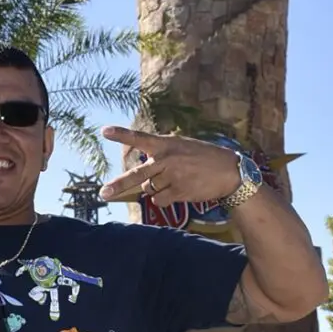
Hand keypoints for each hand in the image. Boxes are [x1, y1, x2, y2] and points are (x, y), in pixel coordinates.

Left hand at [98, 125, 243, 208]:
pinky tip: (177, 191)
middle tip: (103, 193)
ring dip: (156, 188)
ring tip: (175, 180)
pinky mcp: (178, 192)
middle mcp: (166, 160)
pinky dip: (163, 200)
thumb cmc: (204, 157)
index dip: (121, 134)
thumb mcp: (183, 146)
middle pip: (137, 175)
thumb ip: (162, 156)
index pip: (139, 138)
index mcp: (166, 144)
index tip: (104, 131)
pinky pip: (159, 201)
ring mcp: (172, 177)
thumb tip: (144, 179)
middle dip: (118, 185)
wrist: (229, 172)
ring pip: (149, 189)